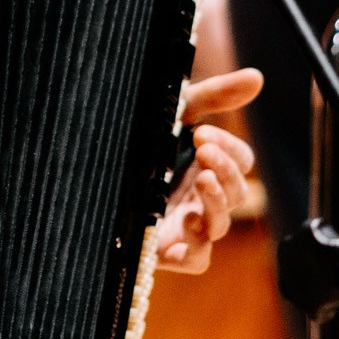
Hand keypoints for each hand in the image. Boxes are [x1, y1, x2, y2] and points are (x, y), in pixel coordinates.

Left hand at [153, 67, 263, 274]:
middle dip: (226, 170)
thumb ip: (213, 96)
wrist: (81, 171)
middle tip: (203, 149)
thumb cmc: (133, 139)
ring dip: (217, 201)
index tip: (204, 135)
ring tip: (203, 179)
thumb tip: (257, 77)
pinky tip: (188, 225)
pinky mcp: (166, 249)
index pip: (240, 162)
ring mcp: (185, 225)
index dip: (231, 150)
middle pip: (237, 193)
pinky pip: (197, 261)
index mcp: (205, 165)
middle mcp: (200, 197)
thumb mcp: (172, 111)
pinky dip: (197, 248)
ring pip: (221, 224)